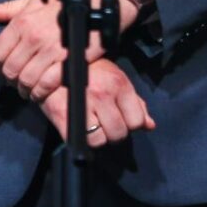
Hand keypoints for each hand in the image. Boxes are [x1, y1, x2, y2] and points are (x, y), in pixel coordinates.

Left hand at [0, 0, 139, 101]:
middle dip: (12, 81)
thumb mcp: (33, 0)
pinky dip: (41, 93)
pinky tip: (42, 93)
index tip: (5, 70)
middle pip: (10, 70)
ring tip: (30, 91)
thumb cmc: (65, 0)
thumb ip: (6, 8)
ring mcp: (50, 50)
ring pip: (27, 80)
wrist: (98, 1)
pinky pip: (47, 84)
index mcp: (21, 22)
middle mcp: (33, 37)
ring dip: (26, 90)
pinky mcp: (68, 60)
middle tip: (18, 83)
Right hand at [39, 59, 156, 146]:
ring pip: (100, 140)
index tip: (122, 119)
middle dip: (114, 133)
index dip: (130, 125)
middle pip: (119, 133)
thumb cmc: (90, 71)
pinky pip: (81, 142)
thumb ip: (135, 103)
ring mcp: (83, 105)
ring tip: (92, 125)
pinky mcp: (63, 115)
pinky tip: (81, 129)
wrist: (56, 64)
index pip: (137, 121)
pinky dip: (82, 141)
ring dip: (97, 138)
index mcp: (119, 84)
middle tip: (105, 123)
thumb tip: (149, 125)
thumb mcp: (116, 79)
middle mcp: (103, 94)